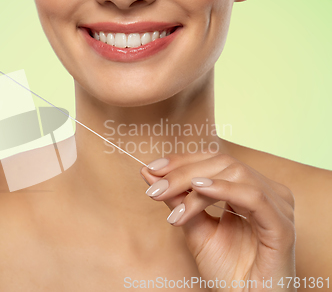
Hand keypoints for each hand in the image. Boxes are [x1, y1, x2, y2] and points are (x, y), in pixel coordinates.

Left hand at [141, 153, 295, 290]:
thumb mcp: (195, 228)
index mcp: (248, 190)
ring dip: (195, 184)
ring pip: (236, 174)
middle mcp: (267, 192)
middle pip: (224, 163)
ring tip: (169, 199)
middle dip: (183, 172)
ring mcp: (278, 207)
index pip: (215, 162)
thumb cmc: (227, 270)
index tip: (152, 168)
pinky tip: (199, 190)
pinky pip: (254, 197)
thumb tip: (149, 172)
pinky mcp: (281, 226)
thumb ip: (177, 199)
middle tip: (155, 187)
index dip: (183, 161)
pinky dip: (224, 189)